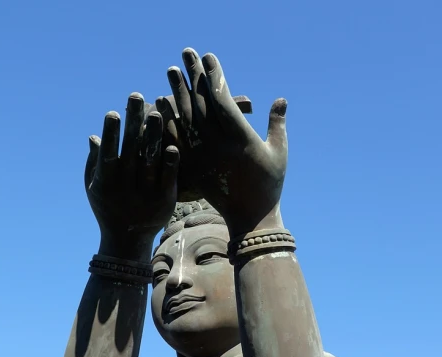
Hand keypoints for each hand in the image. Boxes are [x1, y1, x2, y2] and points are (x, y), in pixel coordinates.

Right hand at [85, 93, 179, 260]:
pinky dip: (170, 162)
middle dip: (133, 123)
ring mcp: (145, 195)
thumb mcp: (94, 188)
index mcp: (105, 183)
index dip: (110, 134)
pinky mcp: (164, 201)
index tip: (113, 112)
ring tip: (158, 112)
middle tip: (137, 97)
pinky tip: (172, 144)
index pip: (108, 154)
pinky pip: (168, 178)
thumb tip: (95, 135)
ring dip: (154, 136)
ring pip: (150, 161)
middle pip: (130, 150)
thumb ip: (95, 162)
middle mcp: (124, 188)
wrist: (127, 241)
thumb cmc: (107, 209)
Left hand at [162, 48, 287, 235]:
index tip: (207, 57)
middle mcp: (219, 144)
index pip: (221, 97)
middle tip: (184, 54)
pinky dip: (167, 120)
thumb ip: (277, 124)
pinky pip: (175, 139)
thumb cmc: (270, 185)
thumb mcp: (279, 152)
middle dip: (192, 75)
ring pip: (184, 118)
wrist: (251, 217)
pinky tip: (160, 105)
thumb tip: (281, 100)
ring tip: (170, 72)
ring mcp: (203, 156)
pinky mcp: (193, 167)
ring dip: (177, 92)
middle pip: (200, 102)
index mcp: (241, 137)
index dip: (213, 75)